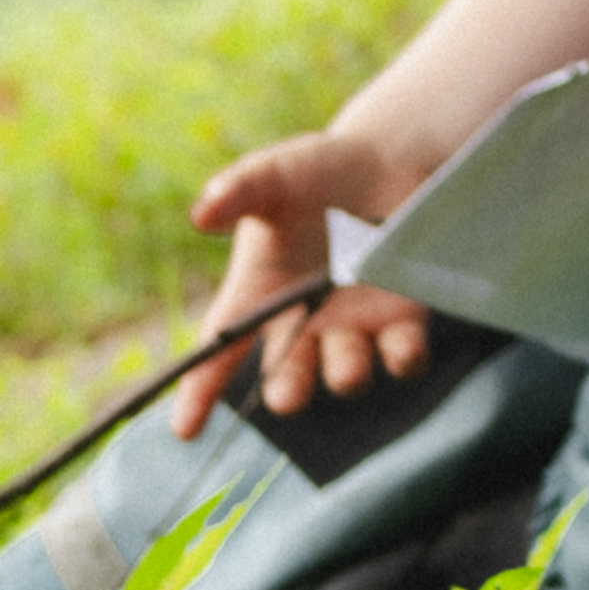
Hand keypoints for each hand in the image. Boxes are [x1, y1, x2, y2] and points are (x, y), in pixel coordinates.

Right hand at [177, 126, 440, 434]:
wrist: (386, 158)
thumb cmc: (316, 172)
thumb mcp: (273, 175)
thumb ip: (238, 190)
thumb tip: (201, 214)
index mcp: (258, 296)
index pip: (220, 352)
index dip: (198, 393)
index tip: (184, 430)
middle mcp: (303, 323)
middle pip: (287, 375)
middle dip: (287, 389)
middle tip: (287, 396)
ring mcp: (353, 325)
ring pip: (346, 372)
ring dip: (345, 373)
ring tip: (349, 365)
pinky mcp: (404, 318)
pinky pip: (403, 354)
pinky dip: (403, 357)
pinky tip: (403, 348)